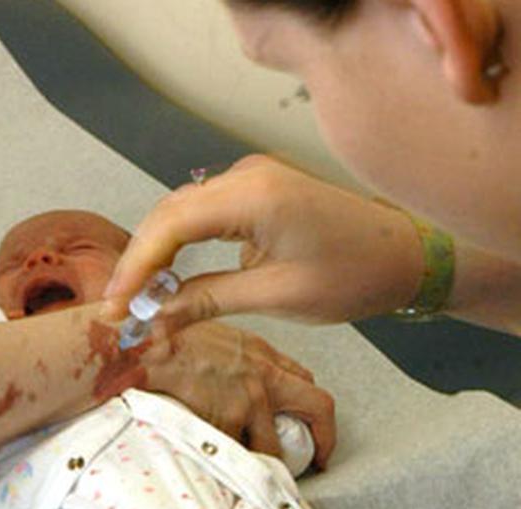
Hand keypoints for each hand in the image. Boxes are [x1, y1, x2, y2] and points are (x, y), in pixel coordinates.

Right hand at [103, 155, 424, 329]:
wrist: (406, 255)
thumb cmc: (353, 275)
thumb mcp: (277, 294)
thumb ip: (208, 300)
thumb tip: (154, 318)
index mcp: (255, 194)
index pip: (171, 224)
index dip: (136, 266)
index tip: (116, 305)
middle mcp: (246, 174)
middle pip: (168, 212)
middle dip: (139, 260)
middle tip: (119, 306)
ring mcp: (251, 176)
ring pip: (180, 210)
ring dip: (154, 251)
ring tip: (136, 296)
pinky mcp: (255, 188)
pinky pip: (201, 211)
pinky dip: (178, 242)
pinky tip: (166, 274)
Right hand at [142, 320, 335, 468]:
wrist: (141, 349)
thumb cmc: (165, 338)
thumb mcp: (209, 332)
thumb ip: (231, 353)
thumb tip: (231, 373)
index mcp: (259, 351)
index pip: (303, 378)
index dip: (309, 404)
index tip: (308, 422)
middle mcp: (263, 375)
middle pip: (317, 406)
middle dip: (321, 436)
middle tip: (314, 456)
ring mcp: (249, 401)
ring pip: (275, 445)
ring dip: (266, 460)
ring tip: (252, 470)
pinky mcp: (228, 422)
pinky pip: (236, 454)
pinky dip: (227, 462)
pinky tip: (215, 462)